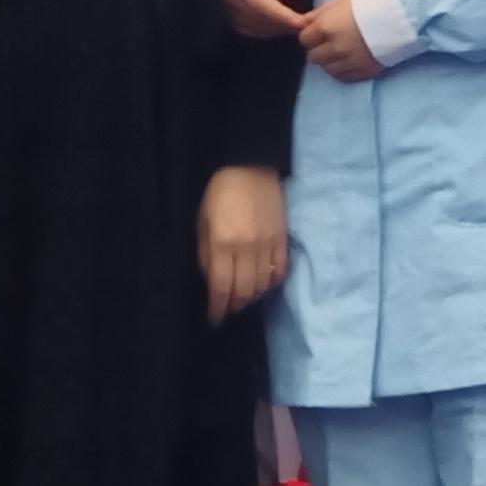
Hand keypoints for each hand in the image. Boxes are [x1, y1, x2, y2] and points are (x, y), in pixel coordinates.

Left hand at [200, 164, 286, 323]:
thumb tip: (212, 280)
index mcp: (223, 243)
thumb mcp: (202, 222)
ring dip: (252, 297)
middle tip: (228, 309)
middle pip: (244, 290)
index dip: (218, 308)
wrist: (250, 166)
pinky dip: (271, 282)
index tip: (214, 319)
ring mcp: (268, 244)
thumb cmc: (219, 193)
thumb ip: (206, 253)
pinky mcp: (282, 238)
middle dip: (235, 305)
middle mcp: (247, 248)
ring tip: (244, 299)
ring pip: (263, 284)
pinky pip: (280, 270)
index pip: (222, 287)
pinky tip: (263, 284)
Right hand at [222, 0, 308, 40]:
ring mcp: (222, 5)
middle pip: (256, 16)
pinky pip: (245, 28)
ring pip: (252, 25)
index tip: (300, 21)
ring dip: (275, 29)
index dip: (281, 14)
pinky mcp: (225, 13)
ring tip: (296, 26)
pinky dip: (264, 31)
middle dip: (283, 24)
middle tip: (306, 25)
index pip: (259, 1)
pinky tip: (279, 27)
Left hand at [299, 0, 384, 81]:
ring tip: (342, 51)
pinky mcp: (364, 71)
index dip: (311, 35)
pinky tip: (350, 60)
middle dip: (319, 49)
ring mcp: (348, 62)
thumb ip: (319, 14)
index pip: (304, 39)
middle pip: (314, 57)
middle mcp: (333, 48)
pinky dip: (343, 70)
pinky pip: (344, 77)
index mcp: (325, 28)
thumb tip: (302, 23)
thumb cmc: (371, 0)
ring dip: (331, 61)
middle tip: (331, 41)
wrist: (403, 13)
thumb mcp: (341, 0)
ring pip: (328, 69)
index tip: (318, 32)